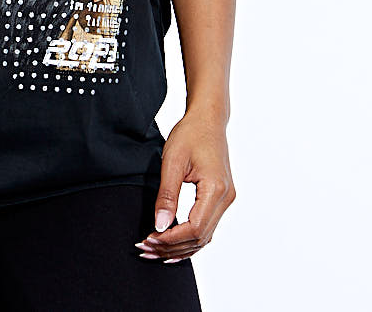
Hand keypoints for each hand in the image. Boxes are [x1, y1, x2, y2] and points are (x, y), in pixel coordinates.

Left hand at [134, 108, 235, 263]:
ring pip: (204, 236)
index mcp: (216, 189)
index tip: (148, 239)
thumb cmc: (190, 134)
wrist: (208, 119)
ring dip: (179, 246)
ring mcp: (226, 199)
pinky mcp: (221, 198)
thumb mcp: (173, 161)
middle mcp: (226, 198)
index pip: (194, 228)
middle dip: (172, 247)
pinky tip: (172, 245)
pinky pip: (206, 227)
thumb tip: (160, 225)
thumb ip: (167, 195)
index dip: (170, 239)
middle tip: (145, 248)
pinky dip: (189, 239)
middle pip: (200, 237)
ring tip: (154, 250)